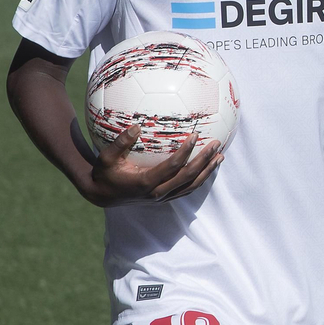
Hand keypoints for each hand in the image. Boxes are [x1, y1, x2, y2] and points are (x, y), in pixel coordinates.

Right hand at [82, 125, 221, 206]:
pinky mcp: (165, 199)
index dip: (186, 152)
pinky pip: (187, 189)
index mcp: (145, 182)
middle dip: (204, 161)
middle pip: (188, 177)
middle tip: (216, 145)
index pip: (172, 167)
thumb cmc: (105, 172)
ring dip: (207, 171)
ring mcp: (162, 198)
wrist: (103, 194)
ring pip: (191, 186)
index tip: (196, 135)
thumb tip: (136, 126)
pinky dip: (200, 178)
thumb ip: (121, 142)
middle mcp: (157, 193)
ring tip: (220, 156)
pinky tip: (208, 166)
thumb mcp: (107, 157)